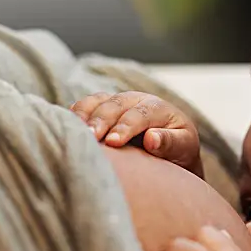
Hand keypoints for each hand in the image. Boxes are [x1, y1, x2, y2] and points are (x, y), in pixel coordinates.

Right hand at [70, 91, 203, 177]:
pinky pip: (86, 106)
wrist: (172, 147)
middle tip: (90, 138)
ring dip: (84, 115)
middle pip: (115, 105)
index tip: (113, 142)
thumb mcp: (184, 147)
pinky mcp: (103, 107)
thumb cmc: (179, 150)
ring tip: (74, 131)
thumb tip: (152, 139)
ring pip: (98, 101)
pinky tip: (66, 125)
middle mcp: (136, 99)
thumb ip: (171, 142)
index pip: (139, 114)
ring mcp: (118, 102)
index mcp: (158, 108)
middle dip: (101, 120)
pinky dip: (76, 113)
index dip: (125, 127)